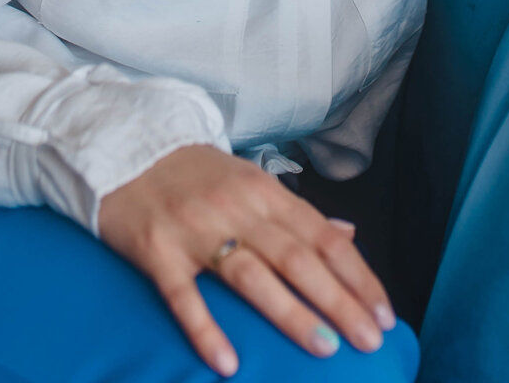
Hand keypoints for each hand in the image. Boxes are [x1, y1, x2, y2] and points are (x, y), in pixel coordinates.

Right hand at [97, 143, 395, 376]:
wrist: (124, 147)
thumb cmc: (195, 173)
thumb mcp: (251, 180)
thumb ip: (298, 211)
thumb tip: (349, 233)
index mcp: (264, 192)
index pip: (323, 236)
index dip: (357, 276)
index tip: (385, 314)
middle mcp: (236, 208)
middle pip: (296, 258)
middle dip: (338, 300)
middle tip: (370, 340)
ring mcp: (196, 230)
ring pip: (251, 275)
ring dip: (290, 313)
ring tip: (326, 348)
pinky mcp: (157, 252)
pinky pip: (185, 295)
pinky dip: (207, 328)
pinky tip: (229, 362)